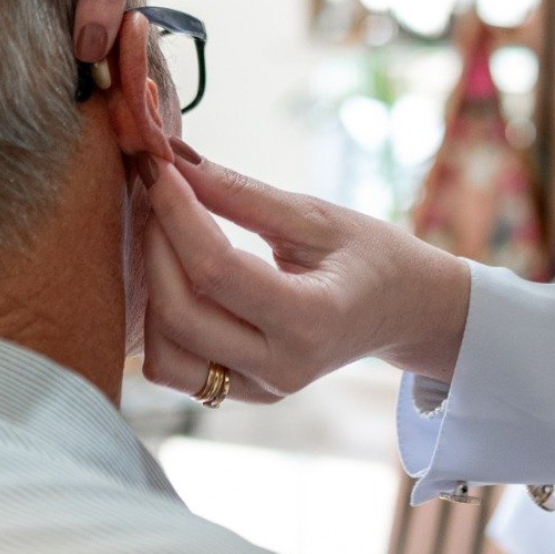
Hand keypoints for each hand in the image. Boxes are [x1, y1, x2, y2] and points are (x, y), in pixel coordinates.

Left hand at [140, 155, 471, 402]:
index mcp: (312, 319)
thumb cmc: (370, 253)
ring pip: (164, 353)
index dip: (177, 214)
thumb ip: (243, 195)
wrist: (404, 309)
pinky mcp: (243, 394)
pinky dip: (160, 322)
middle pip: (180, 313)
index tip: (159, 166)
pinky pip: (175, 368)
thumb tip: (176, 160)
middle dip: (155, 243)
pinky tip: (175, 275)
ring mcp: (260, 390)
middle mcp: (283, 367)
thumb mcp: (316, 216)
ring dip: (151, 287)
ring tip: (165, 233)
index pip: (217, 270)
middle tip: (157, 191)